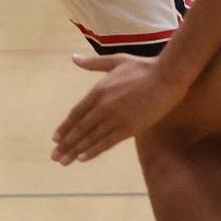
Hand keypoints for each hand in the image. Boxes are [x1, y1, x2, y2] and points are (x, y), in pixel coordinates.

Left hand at [51, 53, 184, 162]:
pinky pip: (108, 142)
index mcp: (98, 91)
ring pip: (91, 138)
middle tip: (54, 156)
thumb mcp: (116, 61)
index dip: (65, 127)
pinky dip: (94, 150)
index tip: (55, 138)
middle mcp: (103, 107)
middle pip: (80, 129)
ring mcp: (116, 119)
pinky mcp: (129, 128)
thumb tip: (73, 58)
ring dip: (76, 151)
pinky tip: (83, 158)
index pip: (76, 113)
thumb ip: (94, 63)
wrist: (166, 77)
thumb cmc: (143, 67)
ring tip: (64, 162)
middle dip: (66, 144)